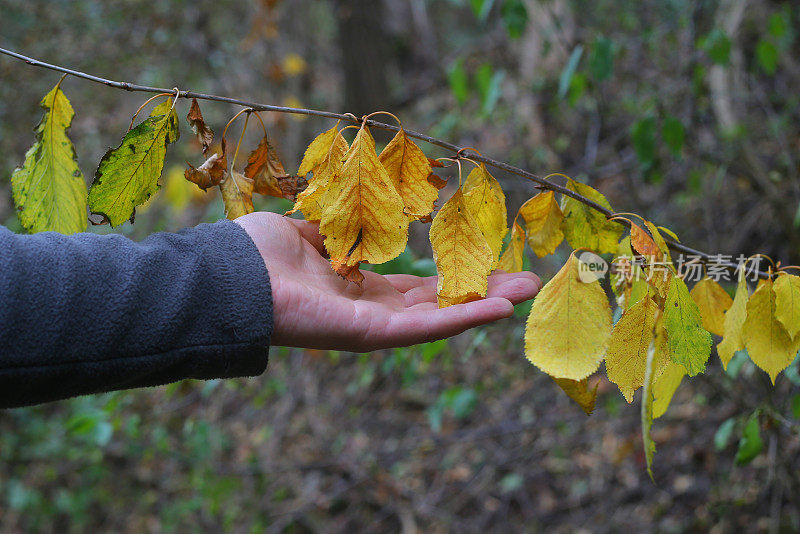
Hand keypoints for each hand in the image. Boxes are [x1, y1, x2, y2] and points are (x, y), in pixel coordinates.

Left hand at [235, 212, 540, 351]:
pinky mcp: (371, 333)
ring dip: (486, 304)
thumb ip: (342, 226)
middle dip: (480, 289)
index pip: (413, 285)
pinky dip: (465, 317)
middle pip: (436, 302)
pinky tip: (502, 308)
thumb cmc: (257, 252)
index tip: (485, 259)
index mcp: (355, 285)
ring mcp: (372, 324)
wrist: (229, 276)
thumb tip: (363, 207)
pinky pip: (426, 327)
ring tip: (528, 290)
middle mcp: (368, 309)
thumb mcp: (308, 229)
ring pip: (440, 316)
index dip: (450, 274)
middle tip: (524, 277)